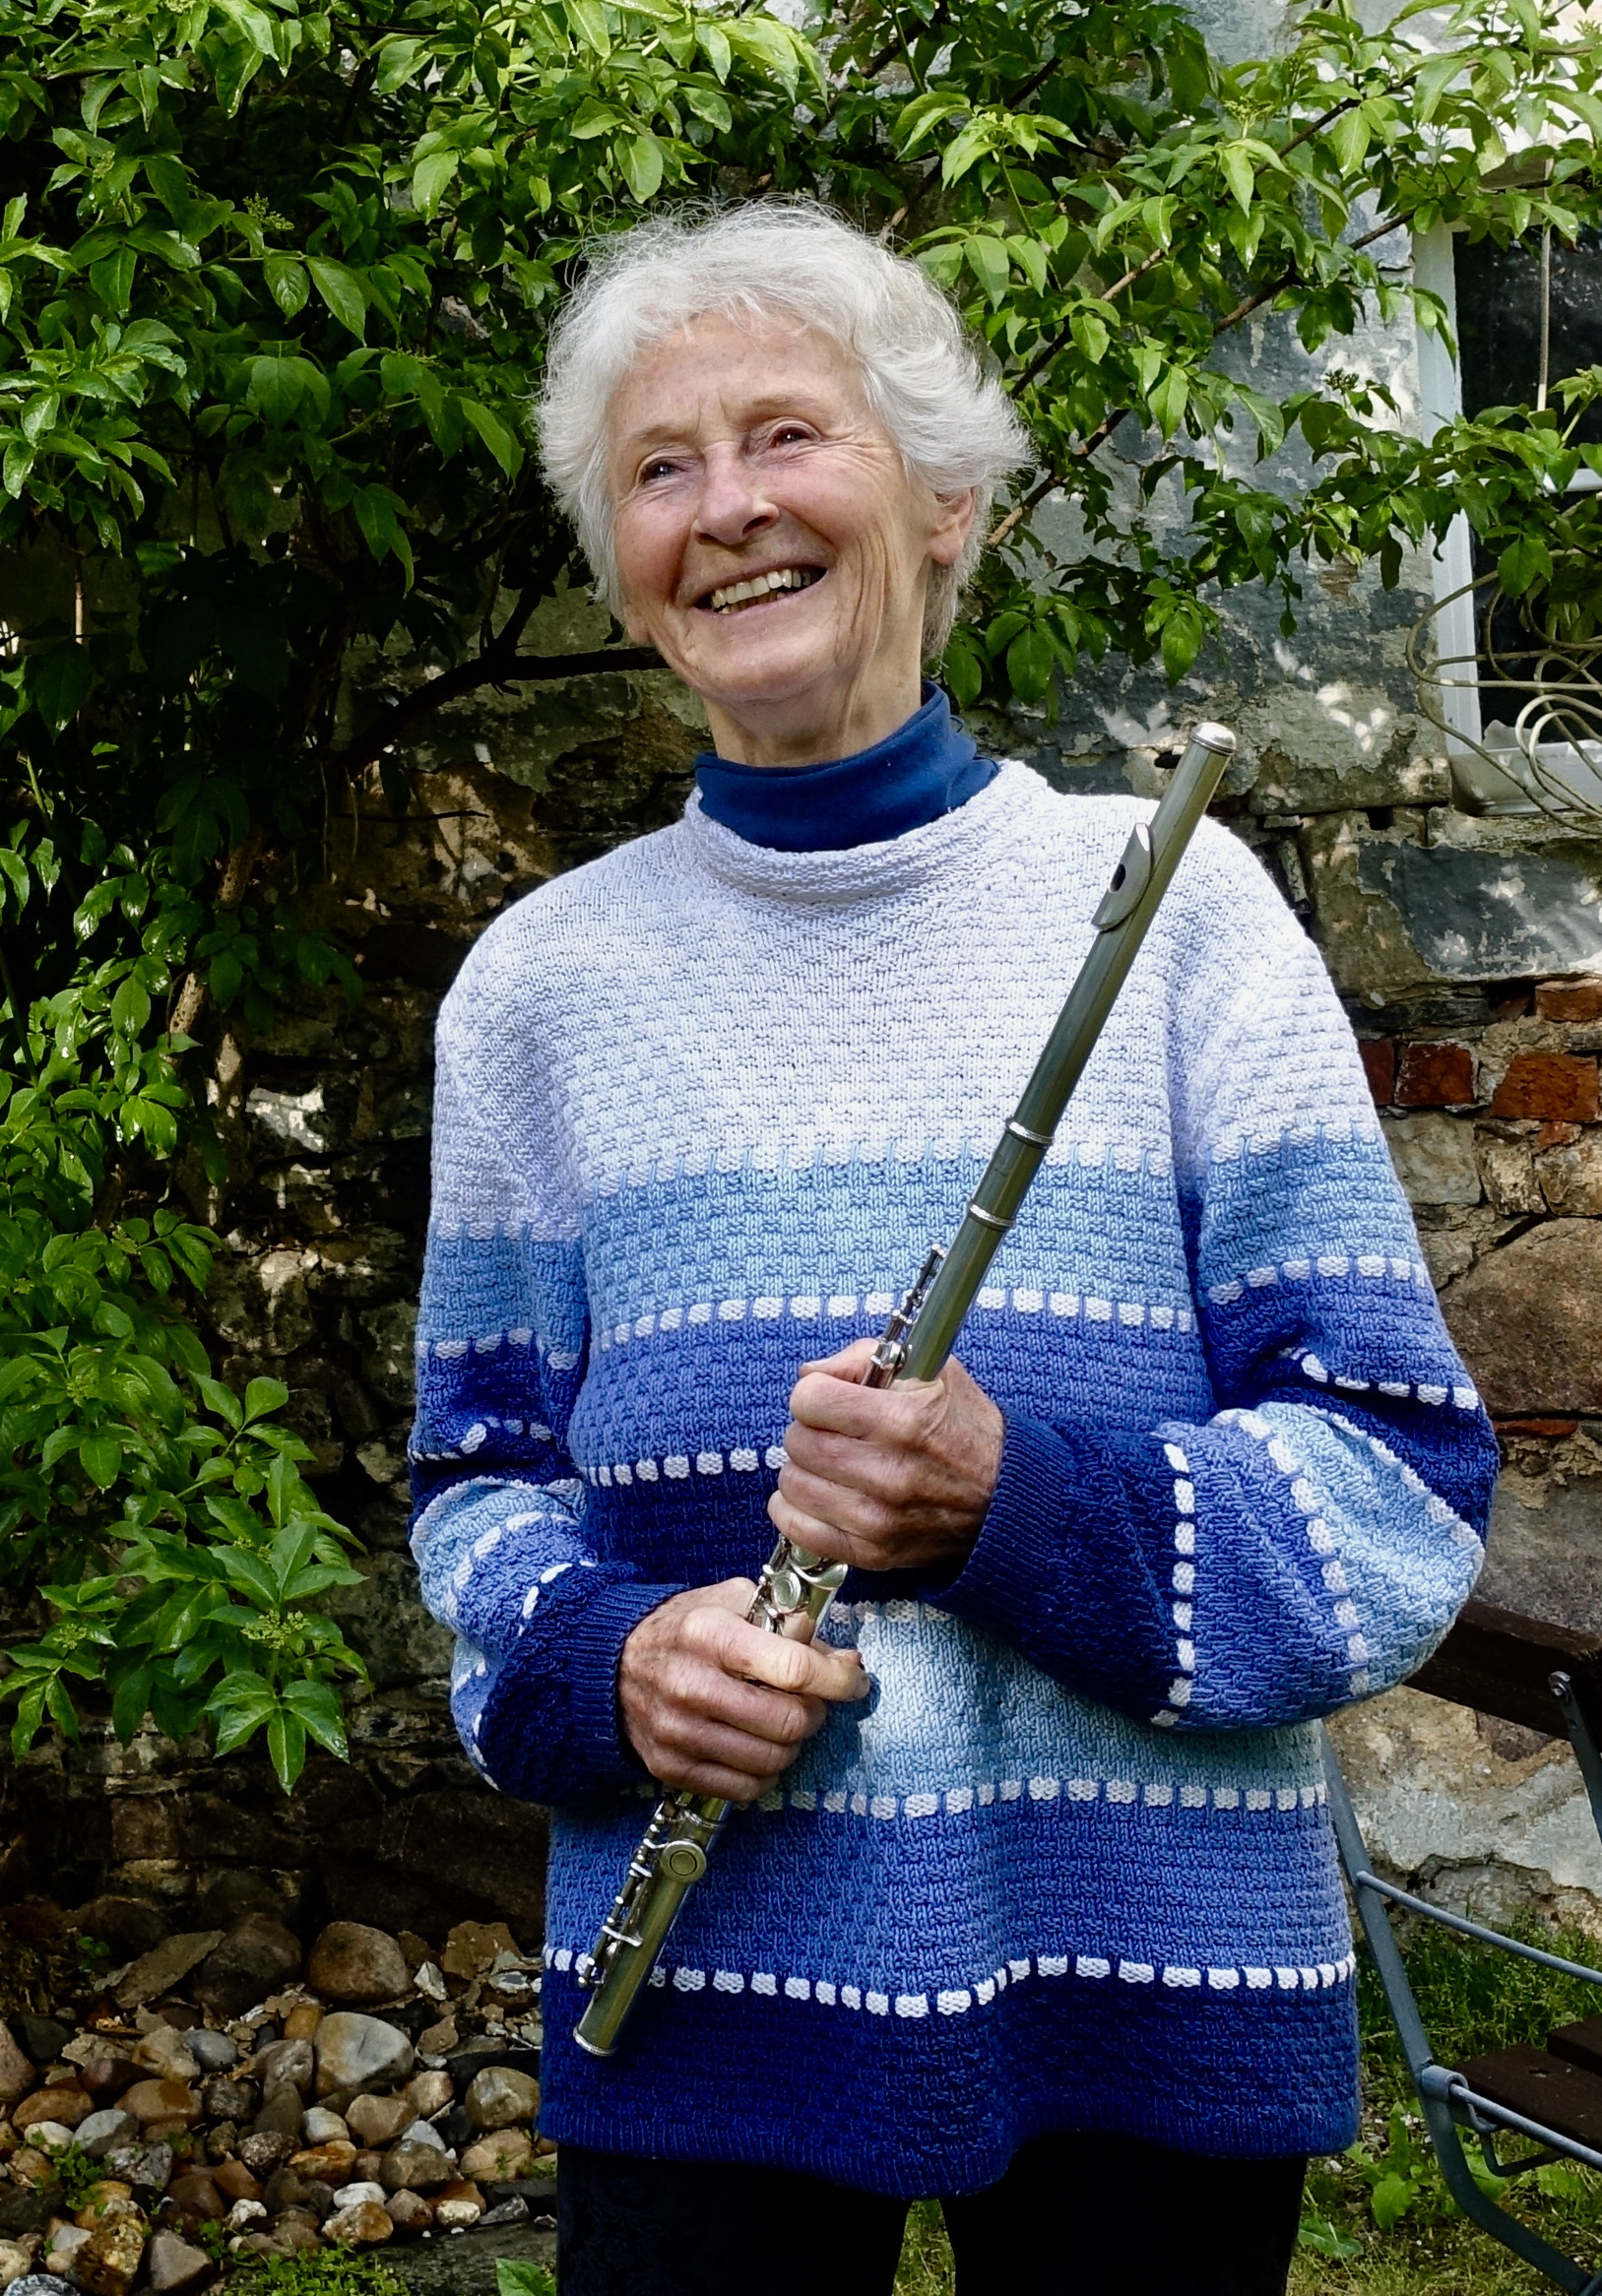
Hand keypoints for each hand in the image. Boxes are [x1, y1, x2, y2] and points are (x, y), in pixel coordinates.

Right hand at [618, 1578, 869, 1803]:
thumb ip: (790, 1624)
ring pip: (771, 1761)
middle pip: (788, 1723)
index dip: (838, 1680)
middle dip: (815, 1713)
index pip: (794, 1670)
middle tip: (812, 1701)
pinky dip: (765, 1772)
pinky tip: (759, 1747)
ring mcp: (679, 1733)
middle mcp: (692, 1685)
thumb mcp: (733, 1602)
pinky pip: (745, 1788)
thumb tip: (845, 1660)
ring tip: (784, 1722)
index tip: (854, 1680)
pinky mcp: (672, 1768)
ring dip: (793, 1745)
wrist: (613, 1666)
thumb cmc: (687, 1629)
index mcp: (712, 1635)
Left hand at [768, 1338, 1003, 1575]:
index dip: (813, 1393)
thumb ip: (863, 1357)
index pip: (809, 1399)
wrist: (1005, 1496)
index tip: (828, 1398)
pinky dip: (796, 1511)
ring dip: (804, 1469)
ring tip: (830, 1464)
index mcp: (901, 1420)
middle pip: (798, 1442)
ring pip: (794, 1485)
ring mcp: (879, 1519)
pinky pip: (801, 1531)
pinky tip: (818, 1495)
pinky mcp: (873, 1552)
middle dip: (808, 1429)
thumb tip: (809, 1374)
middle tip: (831, 1431)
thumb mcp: (930, 1370)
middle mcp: (889, 1472)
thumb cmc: (964, 1426)